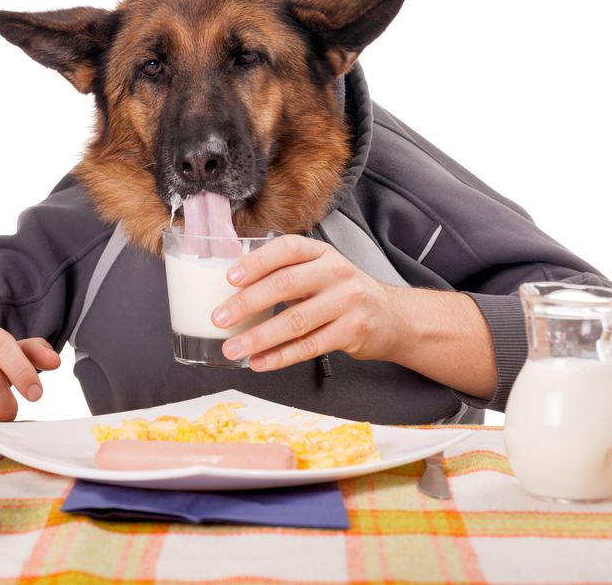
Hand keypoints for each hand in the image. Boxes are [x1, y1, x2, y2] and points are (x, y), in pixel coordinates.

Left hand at [211, 235, 495, 398]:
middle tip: (219, 317)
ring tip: (231, 348)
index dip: (258, 261)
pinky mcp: (352, 332)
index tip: (230, 277)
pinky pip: (309, 346)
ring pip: (295, 321)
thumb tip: (230, 288)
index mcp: (322, 253)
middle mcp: (336, 273)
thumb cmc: (342, 293)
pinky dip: (280, 357)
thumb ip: (286, 273)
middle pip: (286, 285)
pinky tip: (258, 363)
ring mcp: (347, 303)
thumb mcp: (321, 272)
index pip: (288, 249)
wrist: (393, 317)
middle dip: (247, 303)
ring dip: (258, 338)